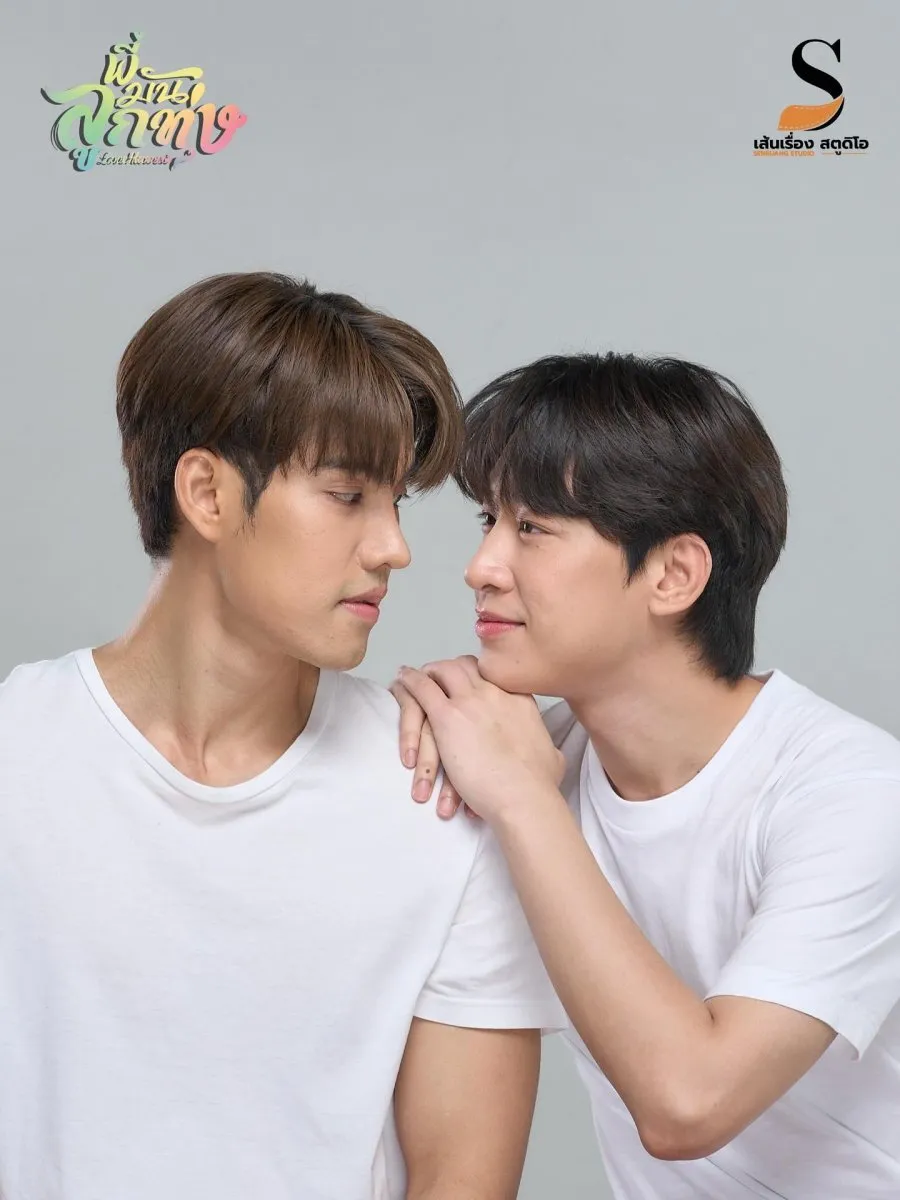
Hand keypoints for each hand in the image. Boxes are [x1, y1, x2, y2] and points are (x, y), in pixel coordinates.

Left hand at [396, 656, 564, 825]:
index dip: (478, 674)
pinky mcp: (448, 716)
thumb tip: (551, 755)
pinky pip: (423, 688)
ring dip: (427, 672)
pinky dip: (409, 682)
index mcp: (520, 699)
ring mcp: (471, 701)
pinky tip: (401, 680)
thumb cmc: (538, 785)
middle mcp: (496, 692)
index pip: (494, 674)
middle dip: (450, 669)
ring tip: (413, 676)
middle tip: (437, 676)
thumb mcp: (553, 759)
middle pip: (467, 665)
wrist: (524, 796)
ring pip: (443, 670)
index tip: (468, 681)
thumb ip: (548, 750)